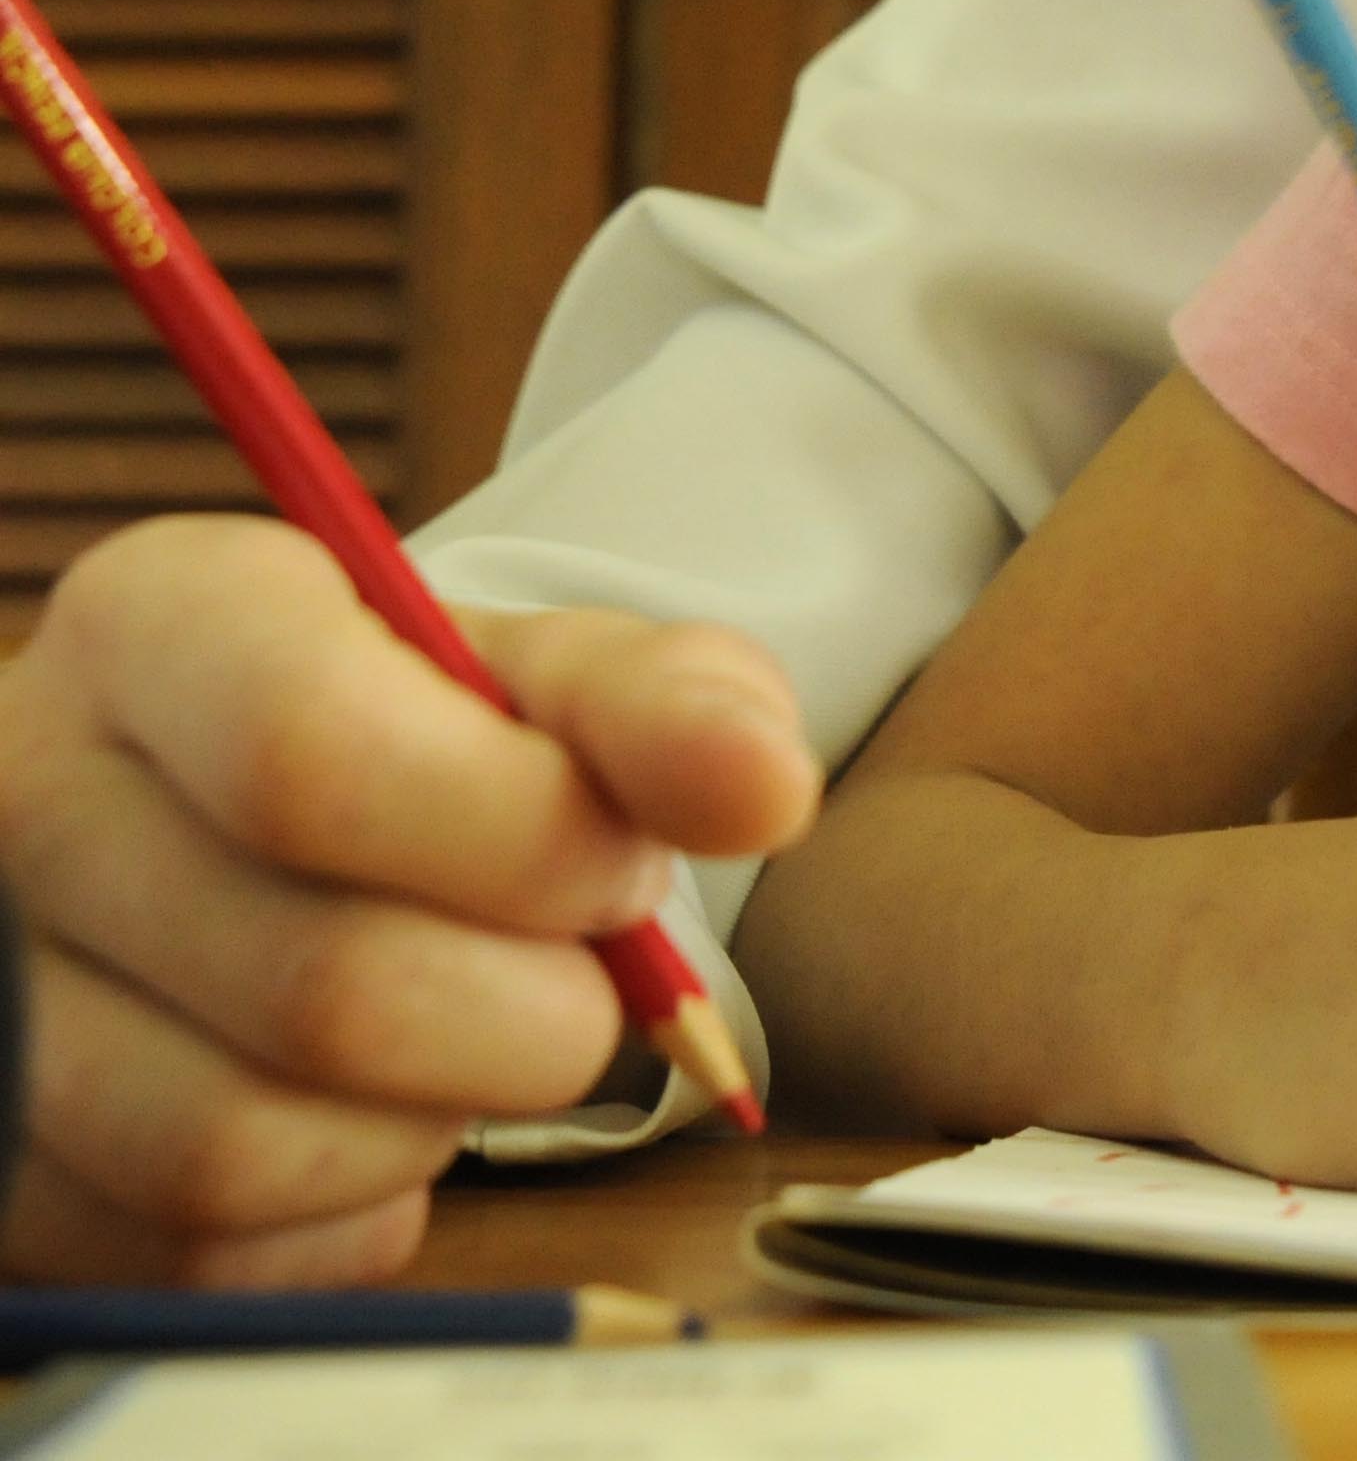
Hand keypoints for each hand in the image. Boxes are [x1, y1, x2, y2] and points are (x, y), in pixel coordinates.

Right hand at [0, 518, 819, 1285]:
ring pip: (248, 1141)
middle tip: (580, 973)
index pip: (315, 761)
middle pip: (322, 981)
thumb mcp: (530, 677)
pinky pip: (204, 1249)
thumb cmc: (403, 743)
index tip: (622, 865)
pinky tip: (378, 1112)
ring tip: (471, 1031)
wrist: (229, 832)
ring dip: (438, 1119)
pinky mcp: (11, 1164)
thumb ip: (665, 704)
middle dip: (531, 1010)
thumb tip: (762, 787)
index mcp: (161, 626)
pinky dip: (346, 1206)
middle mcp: (25, 798)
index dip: (521, 842)